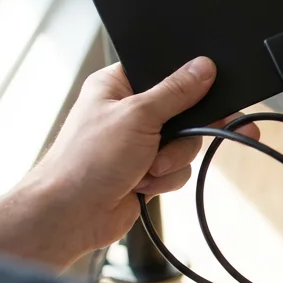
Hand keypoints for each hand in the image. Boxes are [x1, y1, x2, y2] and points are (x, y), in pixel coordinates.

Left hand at [16, 57, 259, 267]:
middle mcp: (129, 111)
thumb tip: (204, 67)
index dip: (189, 79)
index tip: (212, 86)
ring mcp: (138, 142)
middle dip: (185, 131)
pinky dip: (166, 178)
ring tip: (148, 168)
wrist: (71, 216)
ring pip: (185, 141)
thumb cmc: (87, 160)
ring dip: (173, 158)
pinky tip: (143, 184)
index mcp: (117, 85)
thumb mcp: (137, 116)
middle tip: (204, 131)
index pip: (164, 70)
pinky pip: (178, 167)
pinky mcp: (146, 169)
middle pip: (183, 109)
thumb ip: (176, 91)